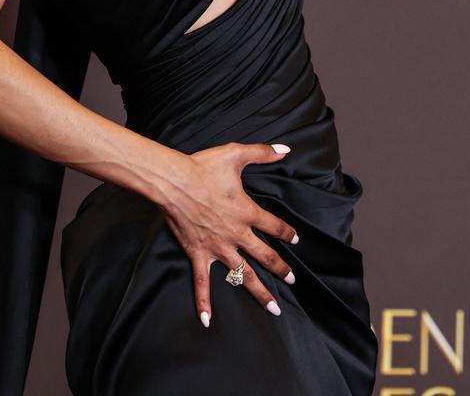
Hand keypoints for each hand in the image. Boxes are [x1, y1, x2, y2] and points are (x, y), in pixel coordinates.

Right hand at [157, 141, 298, 326]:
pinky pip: (202, 283)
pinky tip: (208, 321)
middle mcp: (236, 234)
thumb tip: (285, 149)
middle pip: (265, 256)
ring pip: (243, 275)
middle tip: (293, 280)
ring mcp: (218, 247)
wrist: (173, 181)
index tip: (296, 239)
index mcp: (247, 211)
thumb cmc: (203, 166)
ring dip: (259, 292)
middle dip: (281, 269)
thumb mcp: (236, 154)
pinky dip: (204, 302)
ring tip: (273, 308)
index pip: (274, 226)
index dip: (287, 232)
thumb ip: (263, 152)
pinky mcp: (198, 254)